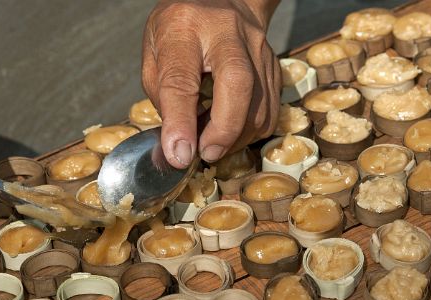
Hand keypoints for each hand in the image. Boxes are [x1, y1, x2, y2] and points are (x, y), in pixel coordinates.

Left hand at [142, 0, 280, 167]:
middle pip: (237, 84)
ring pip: (258, 106)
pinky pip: (269, 113)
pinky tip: (231, 131)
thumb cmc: (182, 30)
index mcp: (185, 27)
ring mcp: (258, 49)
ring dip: (235, 137)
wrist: (223, 1)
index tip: (179, 154)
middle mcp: (227, 33)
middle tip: (206, 153)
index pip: (182, 78)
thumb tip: (179, 146)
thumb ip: (163, 96)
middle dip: (223, 130)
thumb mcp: (155, 52)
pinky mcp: (275, 68)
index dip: (180, 121)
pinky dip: (249, 132)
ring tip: (213, 140)